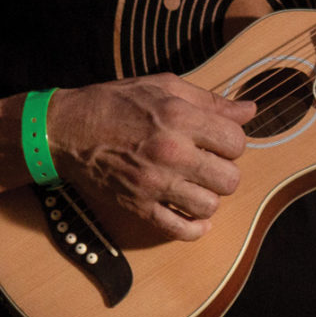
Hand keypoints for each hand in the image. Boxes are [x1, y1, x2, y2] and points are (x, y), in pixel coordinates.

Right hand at [47, 74, 257, 240]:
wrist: (65, 129)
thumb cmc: (115, 103)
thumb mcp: (164, 86)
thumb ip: (211, 101)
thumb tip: (250, 110)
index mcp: (181, 118)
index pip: (236, 142)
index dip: (232, 143)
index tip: (219, 142)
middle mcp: (171, 153)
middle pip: (229, 178)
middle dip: (225, 172)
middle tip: (209, 165)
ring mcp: (154, 183)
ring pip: (209, 206)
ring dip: (209, 198)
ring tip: (197, 186)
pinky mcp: (138, 206)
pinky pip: (178, 230)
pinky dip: (193, 229)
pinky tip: (194, 218)